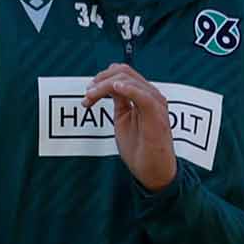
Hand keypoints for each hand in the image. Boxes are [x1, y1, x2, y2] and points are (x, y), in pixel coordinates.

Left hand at [82, 64, 175, 190]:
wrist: (152, 171)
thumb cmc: (140, 149)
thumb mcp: (123, 119)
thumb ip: (120, 102)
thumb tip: (110, 87)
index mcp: (144, 96)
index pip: (123, 74)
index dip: (102, 78)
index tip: (88, 94)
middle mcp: (151, 95)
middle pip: (124, 72)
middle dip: (100, 80)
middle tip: (87, 95)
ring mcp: (155, 103)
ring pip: (128, 80)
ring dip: (104, 86)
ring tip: (91, 98)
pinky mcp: (156, 114)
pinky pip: (142, 95)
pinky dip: (127, 89)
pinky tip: (114, 89)